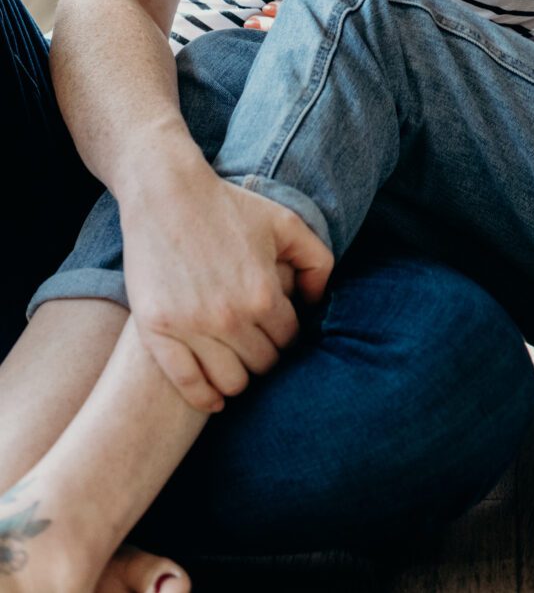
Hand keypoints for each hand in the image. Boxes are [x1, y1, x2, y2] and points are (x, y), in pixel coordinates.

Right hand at [122, 152, 333, 412]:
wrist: (166, 194)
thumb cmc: (228, 206)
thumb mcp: (285, 223)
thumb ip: (316, 261)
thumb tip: (317, 302)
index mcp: (263, 293)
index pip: (288, 340)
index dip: (286, 335)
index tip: (276, 327)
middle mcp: (230, 317)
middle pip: (262, 365)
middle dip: (264, 356)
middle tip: (255, 343)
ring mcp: (191, 327)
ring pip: (230, 382)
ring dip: (238, 378)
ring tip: (237, 363)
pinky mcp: (157, 331)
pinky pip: (187, 385)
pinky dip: (204, 398)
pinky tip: (214, 399)